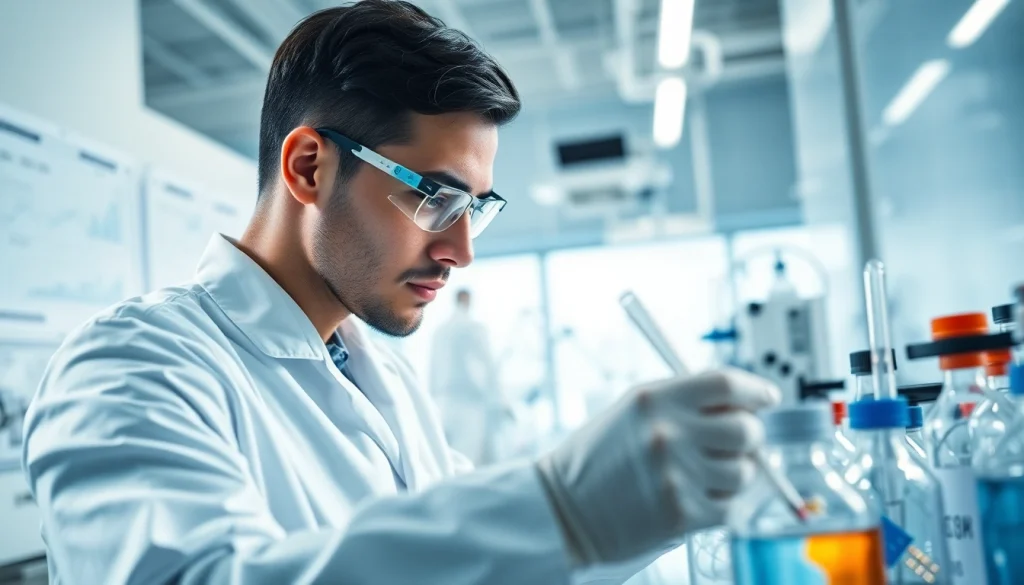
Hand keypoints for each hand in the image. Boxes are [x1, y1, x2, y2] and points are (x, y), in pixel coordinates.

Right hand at [535, 368, 779, 565]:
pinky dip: (720, 503)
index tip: (767, 398)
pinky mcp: (682, 514)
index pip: (726, 383)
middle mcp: (668, 434)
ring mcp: (677, 476)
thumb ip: (686, 401)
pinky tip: (692, 497)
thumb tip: (746, 404)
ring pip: (745, 472)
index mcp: (655, 400)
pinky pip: (729, 506)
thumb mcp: (634, 410)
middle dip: (750, 435)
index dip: (755, 389)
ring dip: (736, 473)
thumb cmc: (600, 457)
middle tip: (737, 442)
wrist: (566, 509)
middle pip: (746, 429)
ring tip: (704, 474)